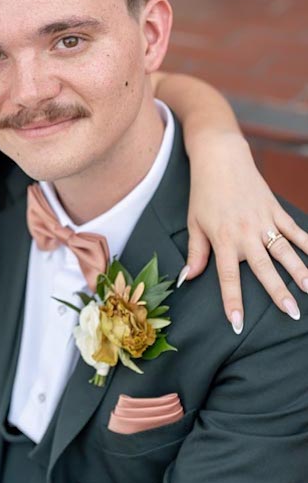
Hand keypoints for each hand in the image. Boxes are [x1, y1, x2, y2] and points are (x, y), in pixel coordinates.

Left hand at [183, 132, 307, 330]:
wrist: (221, 159)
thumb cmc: (204, 193)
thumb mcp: (194, 223)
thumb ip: (196, 253)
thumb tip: (187, 279)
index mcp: (223, 239)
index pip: (228, 277)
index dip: (233, 301)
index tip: (237, 323)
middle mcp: (246, 233)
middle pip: (264, 268)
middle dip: (278, 293)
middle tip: (291, 314)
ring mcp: (264, 221)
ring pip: (285, 251)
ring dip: (300, 271)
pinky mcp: (275, 210)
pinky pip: (295, 230)